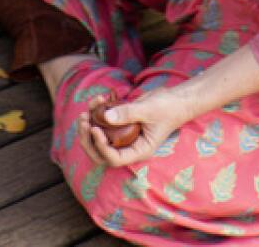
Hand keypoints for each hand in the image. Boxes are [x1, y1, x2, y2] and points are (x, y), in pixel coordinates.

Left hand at [77, 87, 193, 167]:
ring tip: (85, 112)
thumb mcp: (148, 109)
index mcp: (139, 150)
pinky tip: (98, 99)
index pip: (114, 158)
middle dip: (88, 139)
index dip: (101, 147)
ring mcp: (124, 136)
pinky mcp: (121, 124)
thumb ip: (128, 113)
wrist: (175, 99)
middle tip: (83, 121)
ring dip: (88, 127)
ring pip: (99, 139)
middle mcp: (129, 146)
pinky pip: (103, 124)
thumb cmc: (167, 108)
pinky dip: (97, 113)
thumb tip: (105, 116)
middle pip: (101, 153)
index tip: (94, 129)